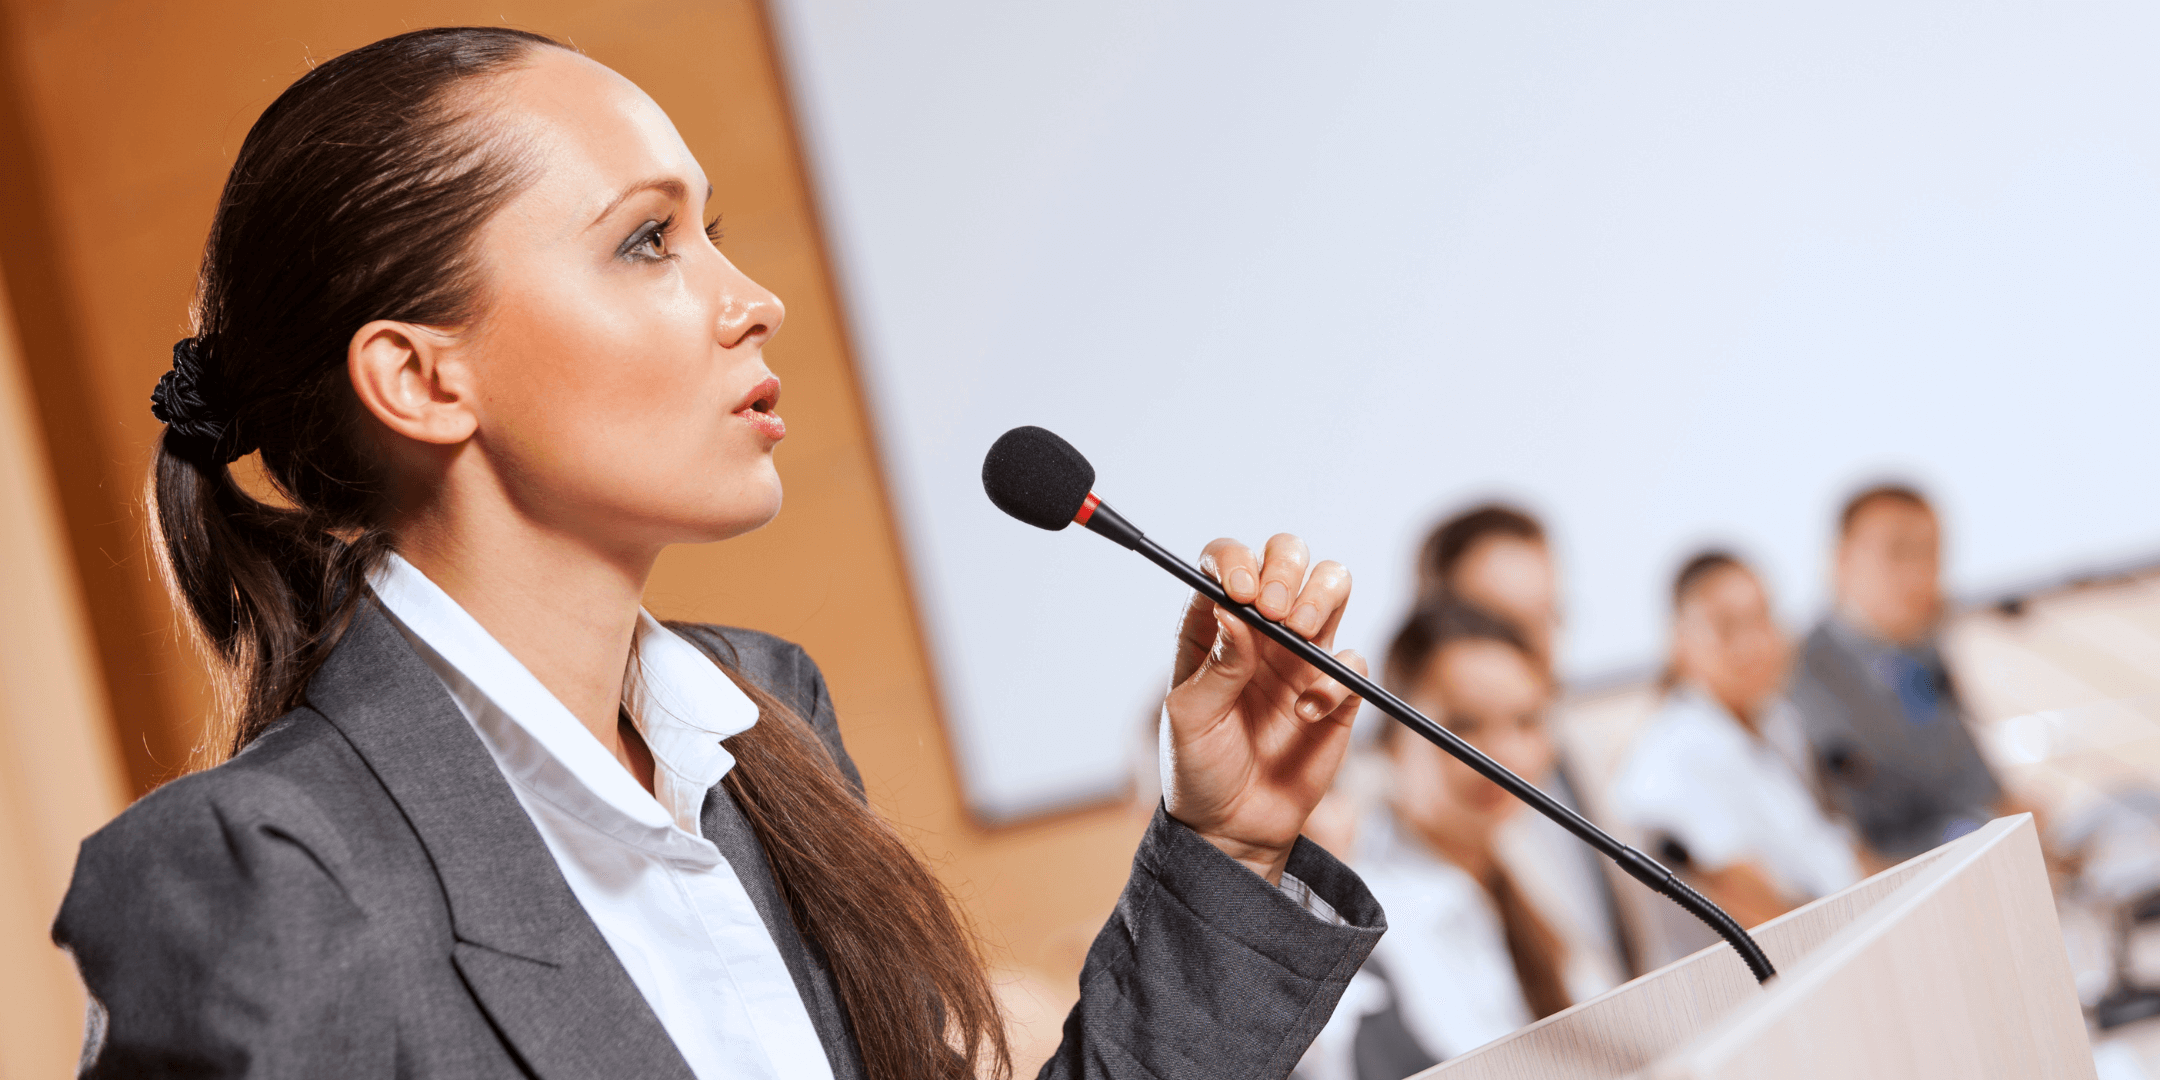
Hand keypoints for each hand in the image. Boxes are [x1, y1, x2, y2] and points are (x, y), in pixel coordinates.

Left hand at [1161, 533, 1365, 883]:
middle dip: (1286, 568)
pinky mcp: (1336, 692)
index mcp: (1213, 625)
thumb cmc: (1198, 768)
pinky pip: (1353, 660)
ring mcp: (1301, 655)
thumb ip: (1215, 665)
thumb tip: (1234, 610)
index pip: (1226, 561)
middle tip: (1276, 612)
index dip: (1236, 561)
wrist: (1233, 827)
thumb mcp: (1189, 717)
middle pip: (1286, 556)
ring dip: (1321, 595)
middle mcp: (1259, 629)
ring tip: (1300, 634)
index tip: (1242, 592)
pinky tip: (1304, 713)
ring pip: (1332, 585)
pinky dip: (1335, 680)